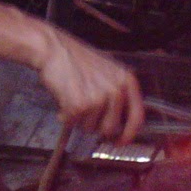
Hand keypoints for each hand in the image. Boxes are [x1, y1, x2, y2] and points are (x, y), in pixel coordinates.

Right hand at [34, 25, 143, 142]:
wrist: (54, 48)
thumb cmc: (77, 60)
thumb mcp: (108, 72)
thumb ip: (118, 93)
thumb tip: (119, 125)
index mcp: (127, 81)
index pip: (136, 116)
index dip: (129, 134)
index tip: (121, 142)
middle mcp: (116, 90)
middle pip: (110, 129)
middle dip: (95, 126)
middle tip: (85, 113)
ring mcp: (99, 98)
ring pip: (90, 128)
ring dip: (79, 120)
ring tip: (73, 99)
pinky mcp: (80, 105)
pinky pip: (73, 123)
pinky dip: (65, 116)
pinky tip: (63, 101)